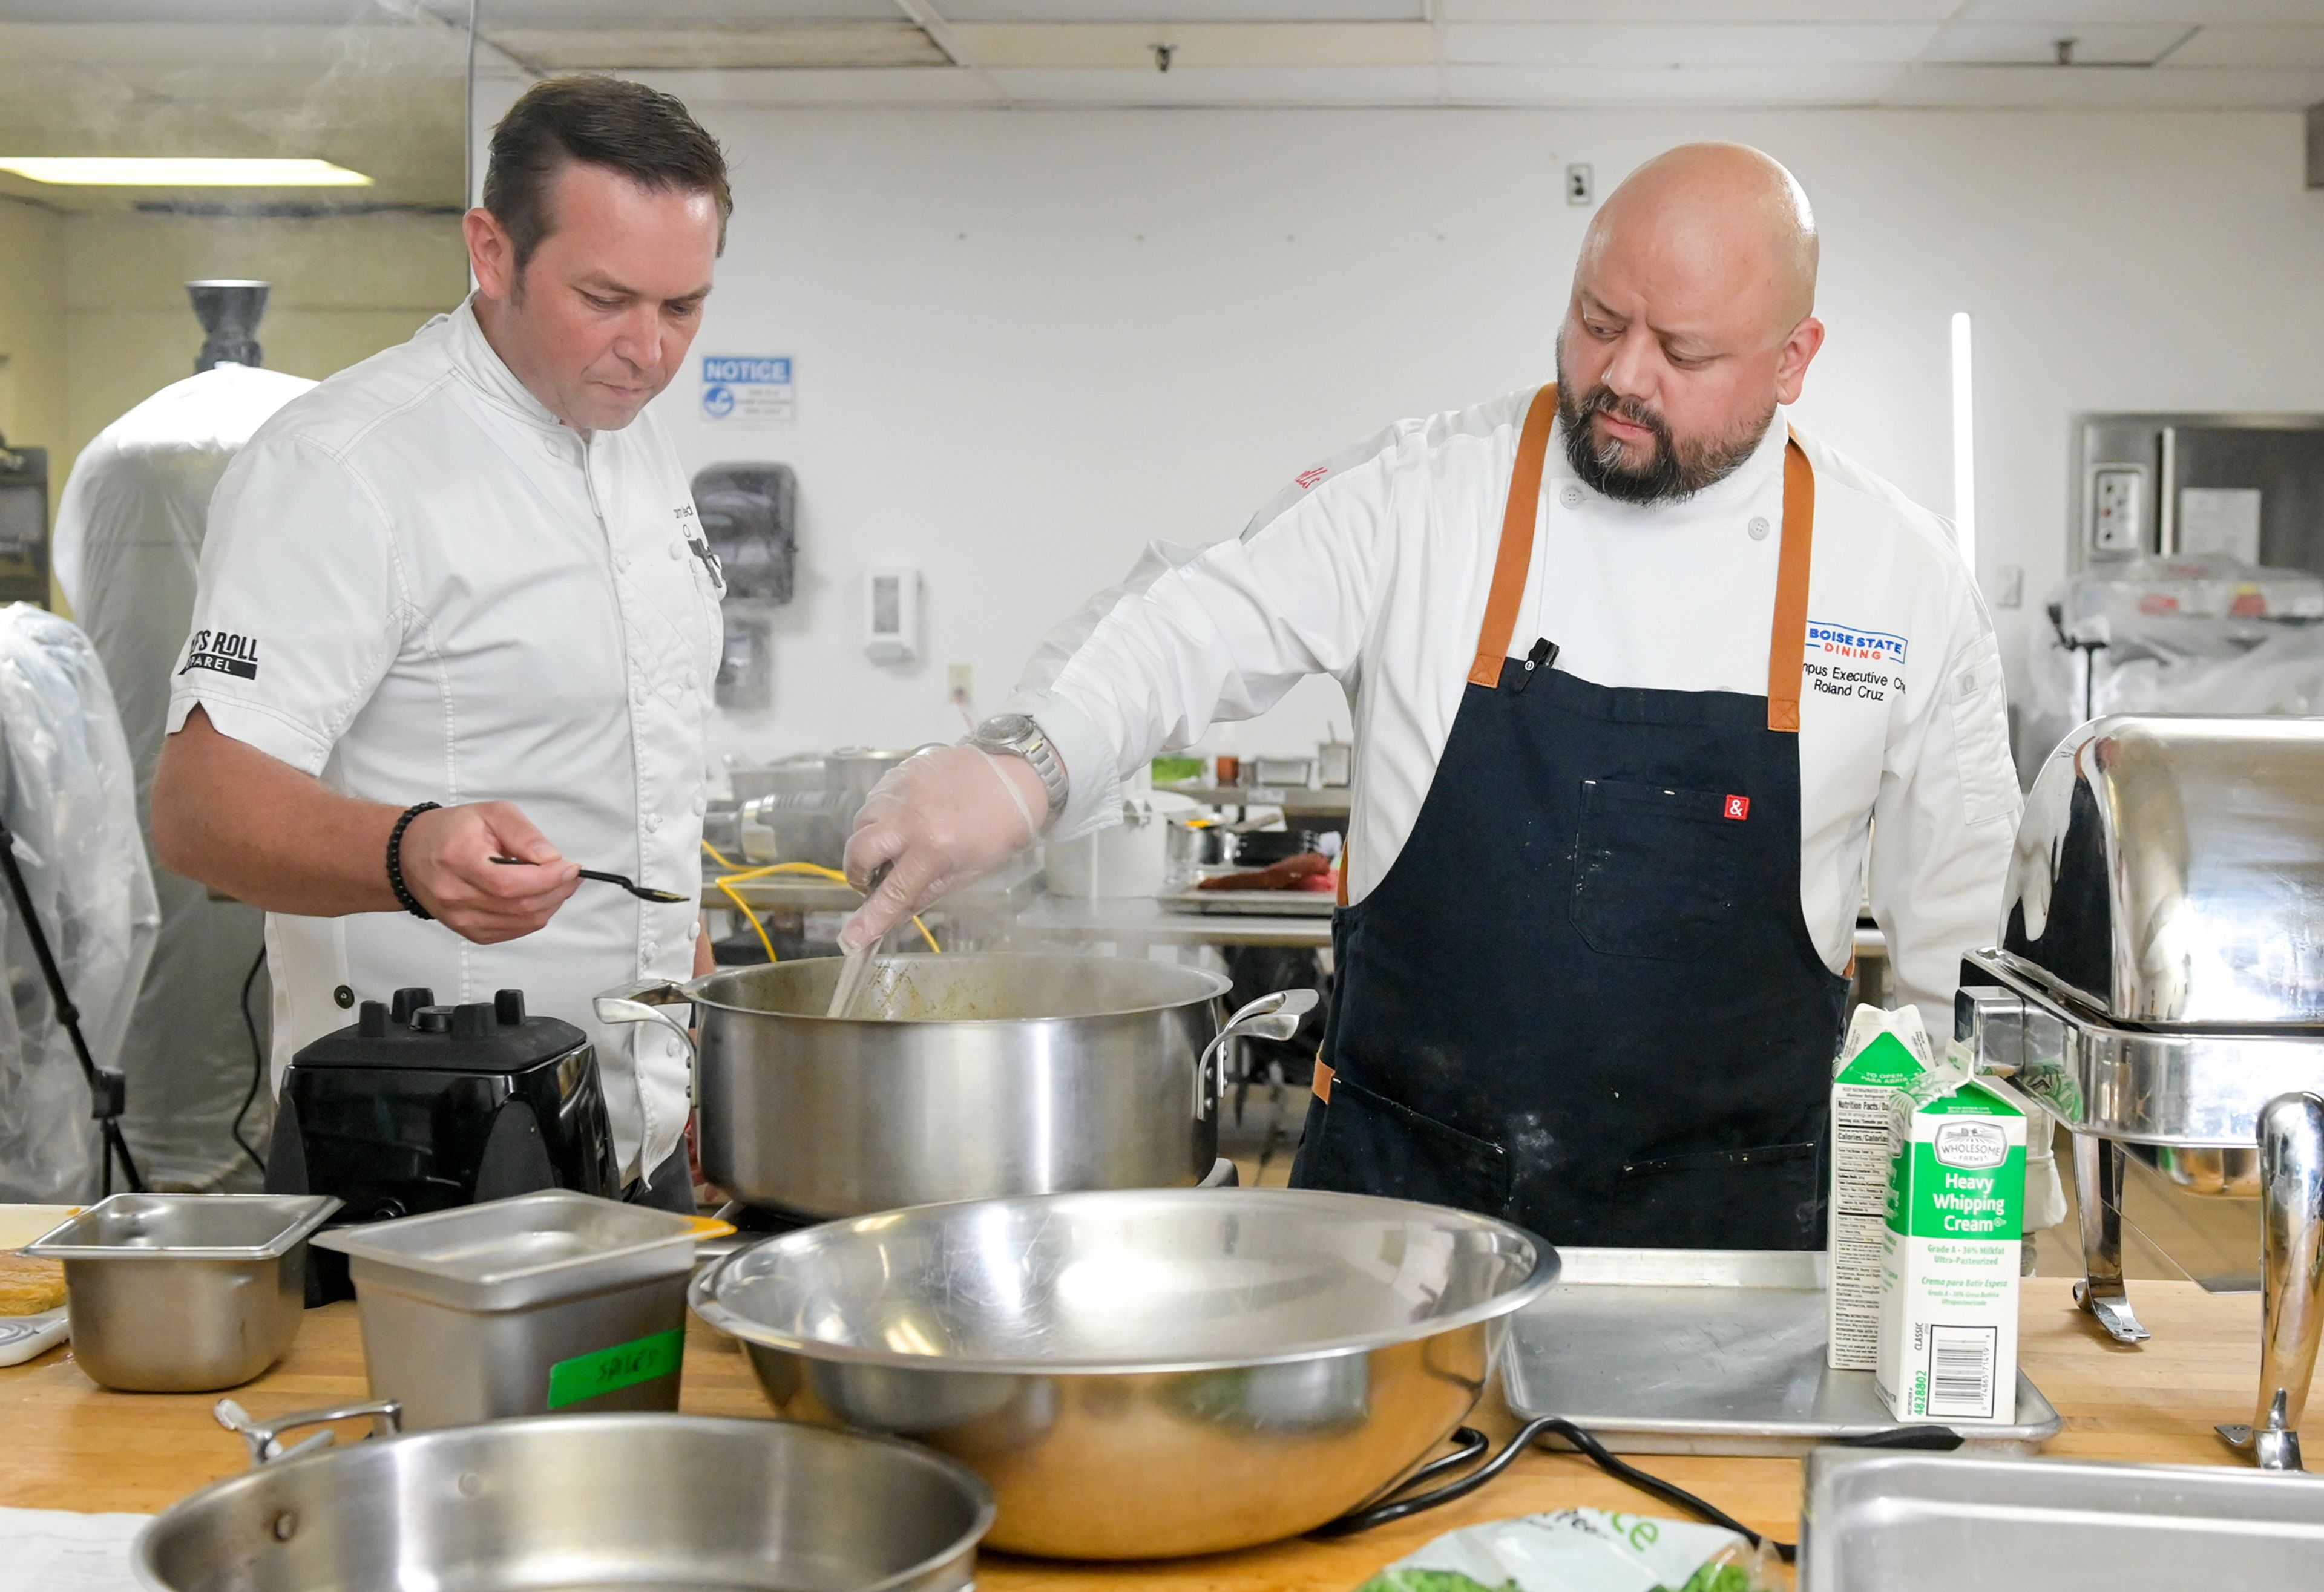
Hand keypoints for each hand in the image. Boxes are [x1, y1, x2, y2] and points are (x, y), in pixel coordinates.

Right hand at [399, 801, 581, 943]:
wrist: (412, 855)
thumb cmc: (452, 832)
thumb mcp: (491, 813)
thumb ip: (523, 833)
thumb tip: (551, 857)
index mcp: (458, 859)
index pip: (509, 882)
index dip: (547, 878)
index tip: (570, 867)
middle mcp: (455, 894)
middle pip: (519, 906)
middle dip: (556, 890)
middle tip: (570, 874)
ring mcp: (460, 919)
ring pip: (522, 922)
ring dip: (550, 904)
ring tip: (556, 883)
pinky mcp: (469, 932)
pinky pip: (514, 932)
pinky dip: (534, 916)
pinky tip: (537, 897)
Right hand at [839, 746, 1045, 949]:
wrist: (1014, 781)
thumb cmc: (998, 829)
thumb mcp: (967, 873)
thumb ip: (924, 894)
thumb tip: (891, 915)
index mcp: (935, 847)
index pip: (893, 892)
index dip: (870, 919)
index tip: (852, 937)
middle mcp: (913, 816)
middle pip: (860, 850)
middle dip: (857, 872)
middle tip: (870, 880)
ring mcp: (904, 789)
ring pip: (861, 821)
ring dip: (869, 840)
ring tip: (894, 846)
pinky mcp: (902, 770)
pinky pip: (874, 798)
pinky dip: (880, 815)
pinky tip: (901, 820)